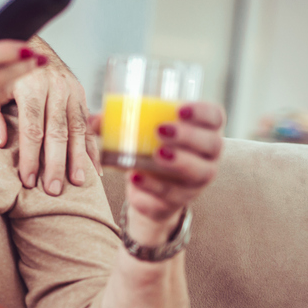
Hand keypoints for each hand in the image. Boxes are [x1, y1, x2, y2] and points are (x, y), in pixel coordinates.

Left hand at [0, 48, 98, 194]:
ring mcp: (71, 90)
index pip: (32, 128)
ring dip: (78, 158)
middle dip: (55, 164)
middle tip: (53, 190)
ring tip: (77, 183)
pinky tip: (95, 169)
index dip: (31, 156)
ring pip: (76, 129)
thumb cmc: (3, 70)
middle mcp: (55, 88)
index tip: (28, 180)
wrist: (27, 42)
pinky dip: (92, 147)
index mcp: (30, 86)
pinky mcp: (80, 93)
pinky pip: (87, 124)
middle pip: (57, 132)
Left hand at [95, 102, 224, 244]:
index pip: (214, 117)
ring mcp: (197, 180)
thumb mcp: (134, 132)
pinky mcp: (180, 200)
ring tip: (157, 154)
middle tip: (161, 130)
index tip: (180, 108)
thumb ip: (115, 122)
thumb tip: (92, 119)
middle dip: (189, 136)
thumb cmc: (144, 148)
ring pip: (200, 172)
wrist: (145, 187)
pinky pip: (172, 195)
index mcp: (201, 130)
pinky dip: (153, 186)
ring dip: (180, 162)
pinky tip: (135, 177)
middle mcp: (207, 155)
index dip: (203, 112)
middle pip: (212, 144)